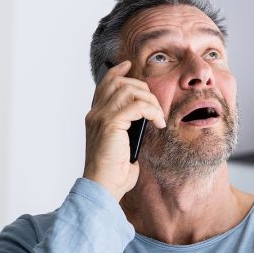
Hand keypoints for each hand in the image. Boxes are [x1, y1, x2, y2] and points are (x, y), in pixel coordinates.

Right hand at [83, 60, 165, 200]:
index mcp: (95, 116)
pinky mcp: (111, 124)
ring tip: (158, 116)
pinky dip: (151, 111)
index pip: (105, 85)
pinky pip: (136, 105)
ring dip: (150, 100)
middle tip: (156, 107)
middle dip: (143, 89)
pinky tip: (158, 122)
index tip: (130, 66)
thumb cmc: (114, 171)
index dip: (118, 72)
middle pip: (120, 83)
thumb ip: (128, 127)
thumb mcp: (123, 144)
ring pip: (129, 90)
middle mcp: (95, 114)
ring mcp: (101, 117)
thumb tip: (145, 117)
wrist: (104, 186)